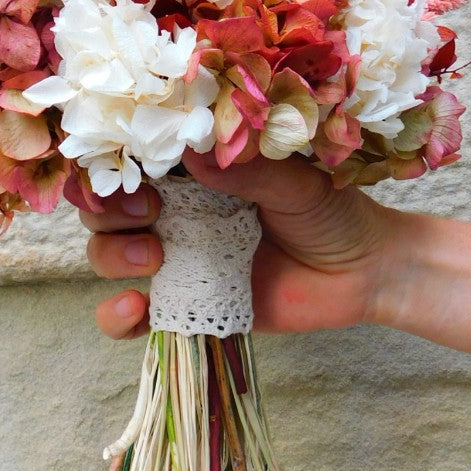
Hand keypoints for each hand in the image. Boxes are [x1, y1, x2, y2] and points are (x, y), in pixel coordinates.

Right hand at [80, 150, 394, 338]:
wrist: (364, 272)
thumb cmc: (333, 213)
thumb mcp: (297, 182)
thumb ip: (250, 170)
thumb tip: (194, 153)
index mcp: (196, 172)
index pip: (132, 162)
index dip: (114, 164)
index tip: (131, 169)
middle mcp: (177, 212)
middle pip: (105, 209)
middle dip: (108, 212)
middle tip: (148, 214)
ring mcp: (178, 261)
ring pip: (107, 256)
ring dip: (112, 256)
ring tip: (154, 258)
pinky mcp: (188, 306)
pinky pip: (133, 316)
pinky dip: (118, 315)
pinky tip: (135, 307)